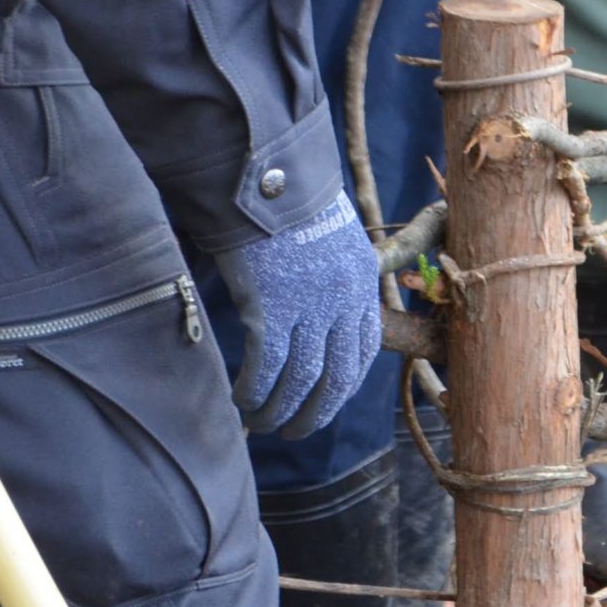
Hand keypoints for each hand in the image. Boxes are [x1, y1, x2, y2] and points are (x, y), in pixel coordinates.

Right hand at [212, 194, 382, 437]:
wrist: (264, 175)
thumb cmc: (289, 202)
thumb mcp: (331, 237)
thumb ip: (332, 276)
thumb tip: (318, 307)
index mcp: (362, 283)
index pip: (363, 351)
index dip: (343, 386)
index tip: (326, 402)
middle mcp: (344, 301)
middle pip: (337, 377)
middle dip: (317, 412)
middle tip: (295, 432)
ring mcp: (309, 307)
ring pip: (300, 379)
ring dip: (280, 410)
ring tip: (263, 424)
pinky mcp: (271, 307)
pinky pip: (266, 366)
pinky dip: (254, 391)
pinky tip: (243, 402)